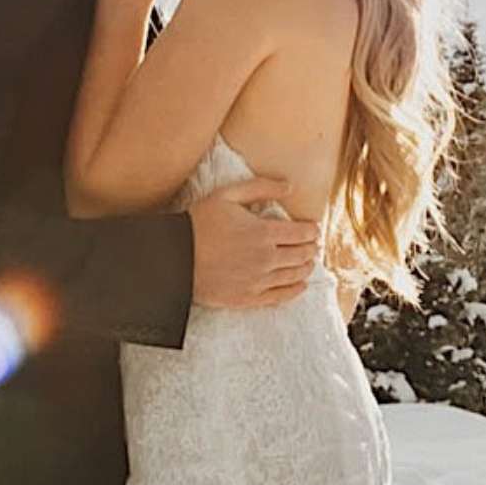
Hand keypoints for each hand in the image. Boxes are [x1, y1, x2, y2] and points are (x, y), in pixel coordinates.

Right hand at [185, 175, 319, 307]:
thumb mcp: (227, 195)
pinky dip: (295, 290)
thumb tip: (290, 186)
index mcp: (264, 233)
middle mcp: (266, 259)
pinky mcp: (248, 298)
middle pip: (302, 255)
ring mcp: (258, 281)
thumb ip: (261, 187)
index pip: (302, 233)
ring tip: (308, 262)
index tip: (313, 229)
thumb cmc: (199, 223)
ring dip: (306, 267)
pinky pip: (280, 296)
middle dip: (310, 248)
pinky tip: (300, 285)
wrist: (173, 258)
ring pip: (295, 275)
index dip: (311, 231)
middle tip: (312, 245)